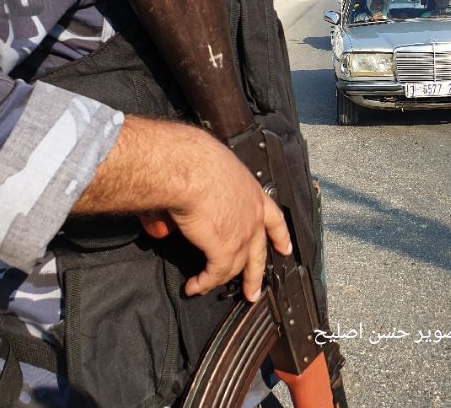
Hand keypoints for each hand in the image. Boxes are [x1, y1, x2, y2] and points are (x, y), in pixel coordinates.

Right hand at [73, 117, 291, 302]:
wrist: (187, 168)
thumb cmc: (192, 161)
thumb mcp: (201, 178)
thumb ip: (189, 204)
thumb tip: (164, 228)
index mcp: (252, 192)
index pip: (274, 218)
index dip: (280, 236)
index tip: (285, 249)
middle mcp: (252, 215)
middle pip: (259, 251)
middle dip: (255, 273)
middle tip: (254, 290)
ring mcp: (243, 234)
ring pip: (238, 267)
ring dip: (220, 281)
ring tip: (206, 289)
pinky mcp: (226, 249)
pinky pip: (215, 274)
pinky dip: (203, 283)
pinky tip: (193, 287)